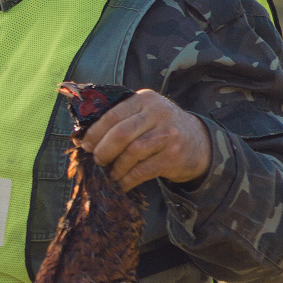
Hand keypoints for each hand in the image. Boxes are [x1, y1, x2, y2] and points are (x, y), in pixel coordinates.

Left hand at [78, 89, 211, 190]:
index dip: (95, 133)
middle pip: (121, 134)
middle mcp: (158, 113)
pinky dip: (128, 179)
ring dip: (116, 167)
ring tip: (110, 173)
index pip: (113, 115)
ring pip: (131, 153)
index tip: (85, 145)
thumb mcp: (145, 113)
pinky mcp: (173, 156)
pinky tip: (122, 183)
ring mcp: (168, 134)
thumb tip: (86, 139)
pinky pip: (143, 170)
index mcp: (145, 99)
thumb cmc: (161, 127)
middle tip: (97, 160)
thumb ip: (121, 119)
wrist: (198, 141)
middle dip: (103, 150)